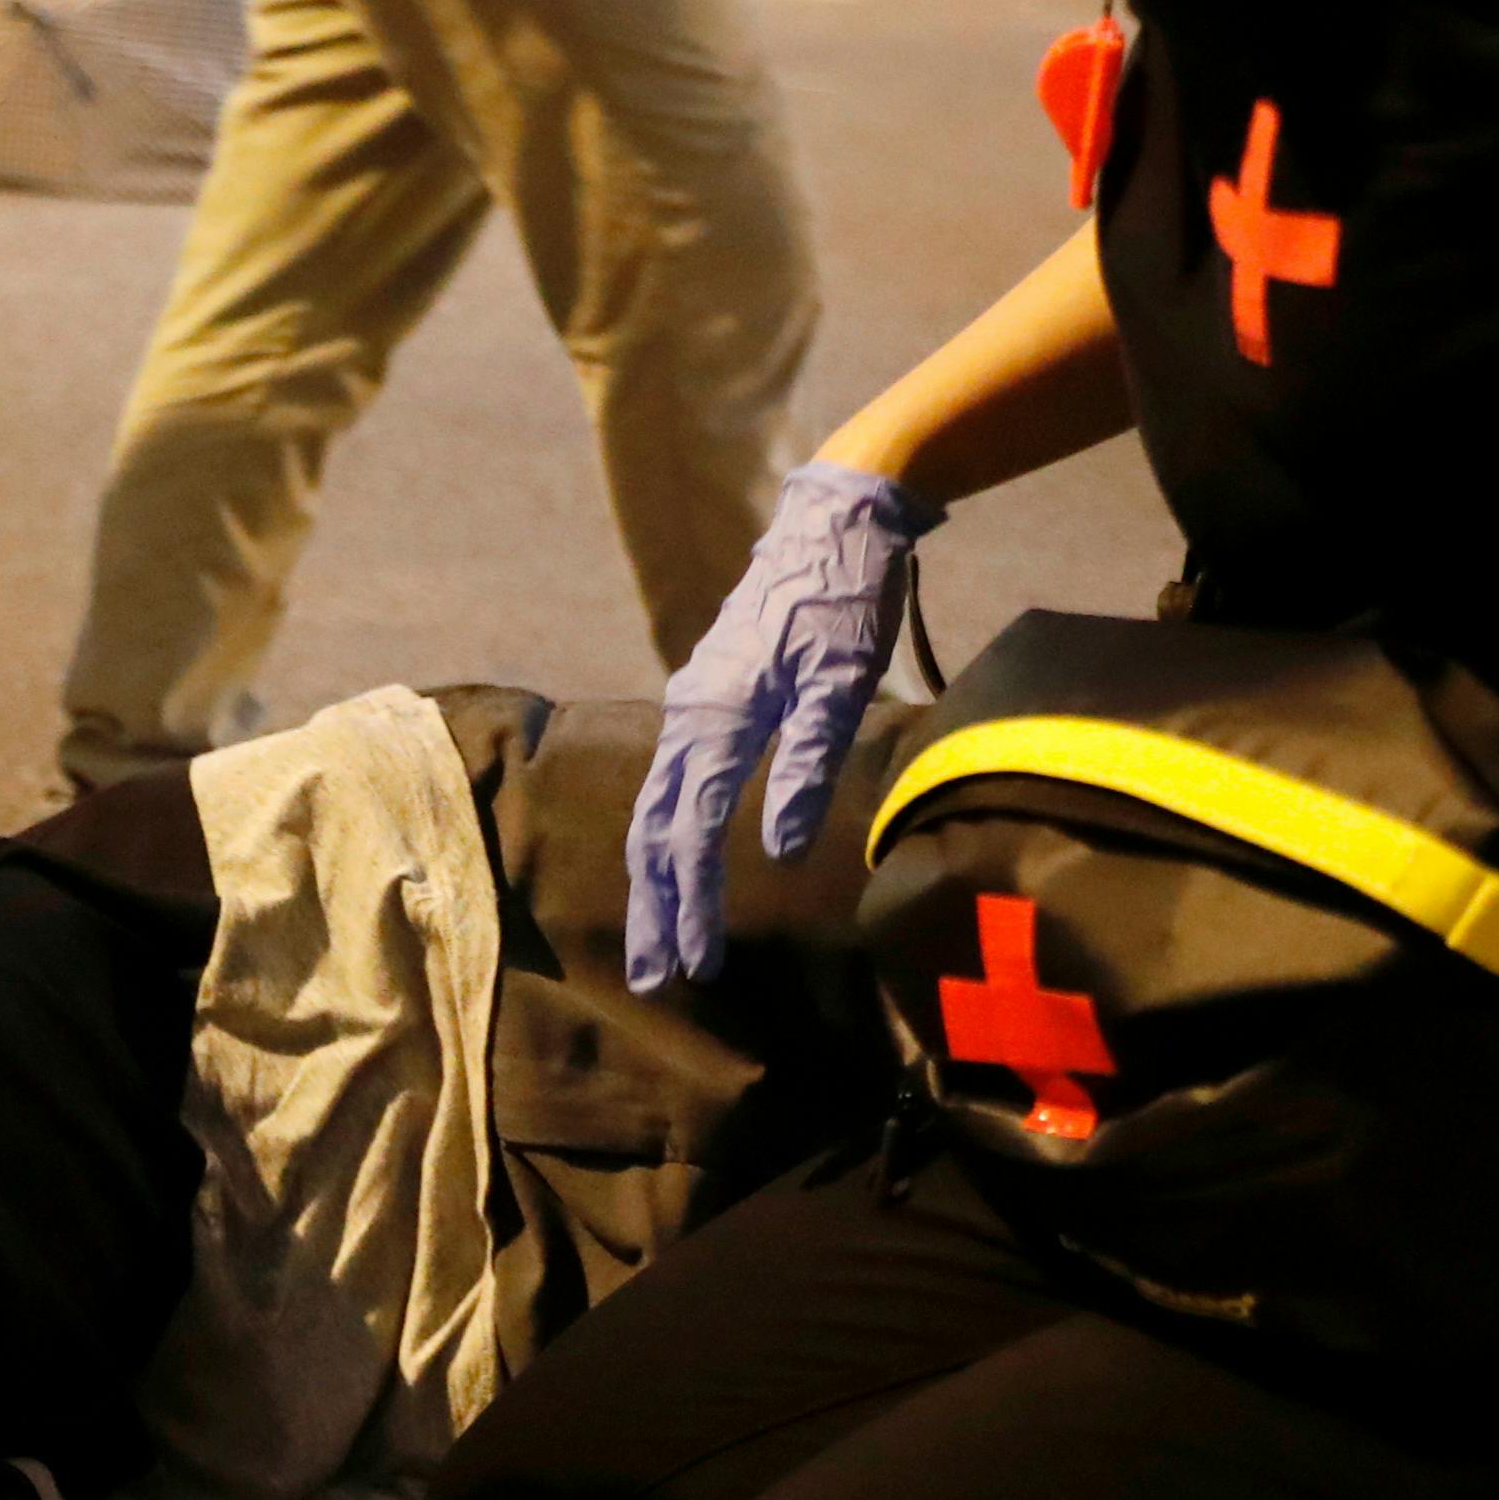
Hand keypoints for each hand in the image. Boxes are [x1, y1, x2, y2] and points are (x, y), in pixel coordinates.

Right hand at [627, 459, 938, 989]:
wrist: (835, 519)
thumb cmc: (846, 596)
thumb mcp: (842, 679)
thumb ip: (807, 763)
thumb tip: (774, 850)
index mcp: (716, 716)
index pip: (689, 833)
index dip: (694, 904)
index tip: (699, 963)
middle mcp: (687, 716)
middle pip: (652, 833)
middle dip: (653, 911)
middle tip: (655, 980)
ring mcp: (689, 707)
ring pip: (653, 811)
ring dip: (654, 882)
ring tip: (659, 941)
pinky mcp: (705, 701)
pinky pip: (668, 785)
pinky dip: (664, 838)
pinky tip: (674, 868)